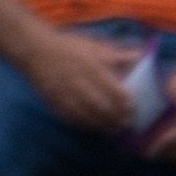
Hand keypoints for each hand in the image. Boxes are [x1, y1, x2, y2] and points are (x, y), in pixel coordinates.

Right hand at [16, 24, 146, 133]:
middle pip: (104, 107)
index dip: (127, 103)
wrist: (35, 51)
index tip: (134, 107)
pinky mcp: (56, 103)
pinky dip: (86, 126)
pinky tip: (94, 126)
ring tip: (114, 129)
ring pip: (90, 117)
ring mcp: (67, 95)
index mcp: (92, 67)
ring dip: (104, 125)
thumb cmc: (68, 47)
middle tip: (127, 123)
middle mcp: (80, 82)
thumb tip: (140, 56)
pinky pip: (74, 119)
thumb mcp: (93, 46)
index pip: (115, 91)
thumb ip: (117, 54)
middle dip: (118, 118)